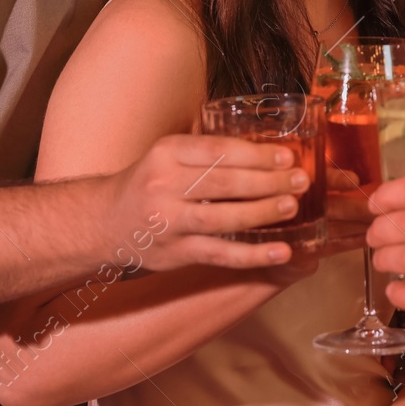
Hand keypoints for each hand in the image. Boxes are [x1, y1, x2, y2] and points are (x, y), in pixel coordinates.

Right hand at [103, 133, 309, 269]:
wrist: (103, 222)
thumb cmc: (149, 182)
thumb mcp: (168, 155)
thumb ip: (208, 153)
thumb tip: (268, 151)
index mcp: (166, 153)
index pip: (218, 150)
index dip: (257, 154)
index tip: (288, 155)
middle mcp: (163, 185)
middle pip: (224, 183)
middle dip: (269, 181)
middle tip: (301, 180)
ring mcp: (167, 222)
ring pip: (223, 219)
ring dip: (263, 213)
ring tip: (293, 207)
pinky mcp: (174, 253)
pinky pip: (220, 255)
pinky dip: (253, 255)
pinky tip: (282, 251)